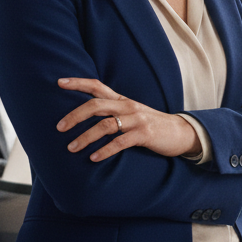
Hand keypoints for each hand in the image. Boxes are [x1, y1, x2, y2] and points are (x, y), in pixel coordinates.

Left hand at [56, 78, 199, 161]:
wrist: (181, 132)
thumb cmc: (152, 125)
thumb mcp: (133, 113)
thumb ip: (114, 112)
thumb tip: (87, 116)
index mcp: (122, 100)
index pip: (97, 86)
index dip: (78, 83)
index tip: (59, 82)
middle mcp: (127, 106)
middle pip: (96, 105)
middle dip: (75, 115)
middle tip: (59, 127)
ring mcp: (137, 120)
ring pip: (105, 125)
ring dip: (85, 137)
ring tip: (72, 148)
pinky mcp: (144, 134)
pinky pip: (120, 142)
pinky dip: (105, 151)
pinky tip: (94, 158)